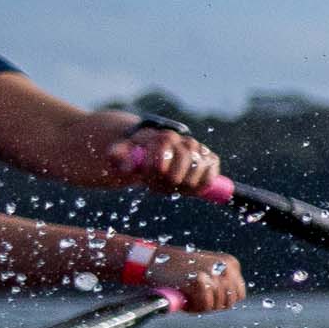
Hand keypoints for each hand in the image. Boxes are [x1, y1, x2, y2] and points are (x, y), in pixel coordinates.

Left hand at [93, 120, 224, 199]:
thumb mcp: (121, 152)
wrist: (156, 151)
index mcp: (165, 137)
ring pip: (195, 175)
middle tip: (155, 187)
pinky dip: (199, 188)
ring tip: (169, 188)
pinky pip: (210, 178)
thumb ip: (117, 155)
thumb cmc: (137, 153)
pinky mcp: (211, 161)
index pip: (164, 154)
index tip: (146, 179)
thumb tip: (127, 167)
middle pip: (181, 167)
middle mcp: (186, 141)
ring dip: (181, 187)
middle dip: (167, 181)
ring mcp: (200, 151)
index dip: (155, 170)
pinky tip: (186, 190)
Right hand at [130, 241, 242, 311]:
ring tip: (186, 299)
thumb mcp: (203, 271)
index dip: (222, 301)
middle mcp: (225, 266)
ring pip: (219, 305)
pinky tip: (184, 300)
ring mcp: (213, 272)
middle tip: (194, 301)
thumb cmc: (175, 269)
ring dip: (201, 307)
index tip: (205, 299)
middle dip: (213, 306)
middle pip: (230, 301)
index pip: (239, 294)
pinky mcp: (199, 280)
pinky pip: (207, 305)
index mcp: (230, 263)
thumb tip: (229, 302)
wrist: (149, 259)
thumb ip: (218, 284)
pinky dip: (194, 308)